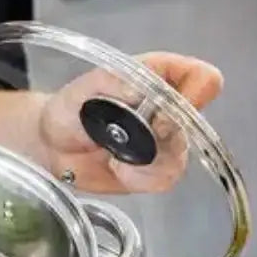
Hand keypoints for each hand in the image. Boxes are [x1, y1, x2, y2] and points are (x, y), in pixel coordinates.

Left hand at [38, 53, 223, 193]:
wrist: (51, 145)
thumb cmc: (69, 108)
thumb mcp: (86, 86)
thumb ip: (113, 82)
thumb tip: (139, 90)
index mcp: (162, 76)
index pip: (204, 80)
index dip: (193, 97)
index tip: (160, 115)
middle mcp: (170, 109)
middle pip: (195, 126)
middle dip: (160, 138)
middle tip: (126, 139)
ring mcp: (164, 142)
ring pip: (180, 158)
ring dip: (146, 163)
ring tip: (115, 155)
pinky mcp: (152, 172)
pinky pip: (164, 181)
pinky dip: (139, 179)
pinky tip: (117, 169)